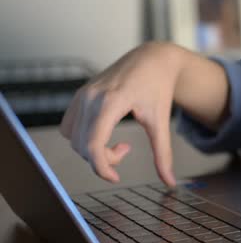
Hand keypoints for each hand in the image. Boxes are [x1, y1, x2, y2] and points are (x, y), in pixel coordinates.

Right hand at [60, 42, 228, 185]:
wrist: (152, 60)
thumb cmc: (158, 87)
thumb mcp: (161, 122)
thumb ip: (163, 154)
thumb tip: (170, 182)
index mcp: (111, 102)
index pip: (92, 144)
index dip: (101, 167)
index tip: (116, 178)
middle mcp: (91, 97)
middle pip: (82, 145)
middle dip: (102, 159)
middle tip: (125, 151)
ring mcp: (82, 95)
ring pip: (72, 139)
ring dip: (92, 150)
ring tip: (118, 144)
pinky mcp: (79, 95)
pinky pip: (69, 127)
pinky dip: (83, 139)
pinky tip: (105, 134)